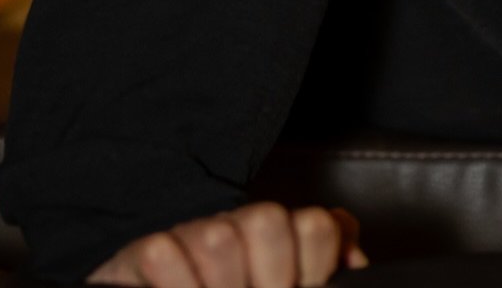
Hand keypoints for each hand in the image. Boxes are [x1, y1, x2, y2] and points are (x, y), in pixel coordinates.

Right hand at [86, 202, 368, 286]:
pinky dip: (174, 284)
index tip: (301, 286)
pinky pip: (162, 253)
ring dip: (220, 284)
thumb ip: (325, 258)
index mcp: (277, 237)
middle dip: (271, 275)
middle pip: (268, 220)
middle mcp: (237, 226)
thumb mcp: (289, 276)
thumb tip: (356, 262)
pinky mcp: (146, 251)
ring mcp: (191, 234)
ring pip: (219, 237)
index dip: (314, 263)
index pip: (315, 225)